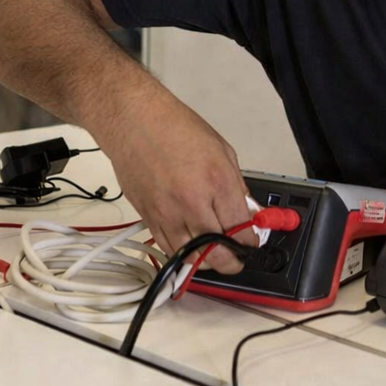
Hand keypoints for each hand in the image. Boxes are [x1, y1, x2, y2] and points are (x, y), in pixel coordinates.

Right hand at [98, 110, 254, 273]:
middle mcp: (192, 202)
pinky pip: (168, 248)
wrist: (134, 122)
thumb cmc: (176, 128)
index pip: (241, 230)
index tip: (251, 242)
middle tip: (237, 258)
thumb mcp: (222, 151)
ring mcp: (167, 213)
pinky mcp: (148, 217)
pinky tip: (192, 249)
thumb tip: (247, 212)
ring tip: (216, 257)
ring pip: (191, 257)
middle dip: (232, 261)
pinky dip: (183, 255)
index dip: (250, 242)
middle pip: (217, 252)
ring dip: (207, 263)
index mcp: (216, 182)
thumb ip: (237, 187)